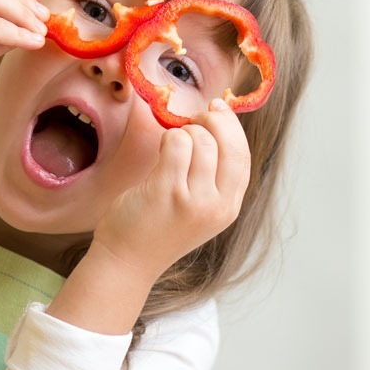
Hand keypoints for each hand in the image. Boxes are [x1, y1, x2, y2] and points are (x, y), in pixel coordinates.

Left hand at [93, 98, 251, 282]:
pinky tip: (160, 150)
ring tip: (170, 144)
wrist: (127, 261)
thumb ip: (211, 177)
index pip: (243, 158)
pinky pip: (175, 144)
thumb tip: (216, 125)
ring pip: (201, 141)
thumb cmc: (157, 228)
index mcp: (228, 209)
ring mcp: (193, 200)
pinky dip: (168, 138)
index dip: (232, 129)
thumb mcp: (198, 210)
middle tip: (193, 120)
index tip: (218, 109)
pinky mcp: (166, 191)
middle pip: (229, 145)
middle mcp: (216, 206)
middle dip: (212, 122)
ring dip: (183, 133)